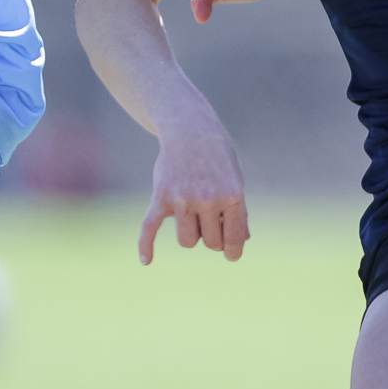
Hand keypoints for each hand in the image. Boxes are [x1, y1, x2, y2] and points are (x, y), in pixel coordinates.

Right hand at [138, 110, 249, 264]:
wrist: (189, 128)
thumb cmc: (218, 156)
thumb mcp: (235, 180)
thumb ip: (239, 211)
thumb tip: (241, 241)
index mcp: (232, 195)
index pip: (234, 239)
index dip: (233, 251)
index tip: (231, 253)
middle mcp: (207, 198)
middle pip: (210, 243)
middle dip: (212, 238)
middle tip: (212, 220)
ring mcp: (181, 198)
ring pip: (187, 241)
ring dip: (191, 234)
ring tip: (194, 216)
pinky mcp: (160, 196)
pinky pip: (150, 227)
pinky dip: (145, 245)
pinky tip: (146, 261)